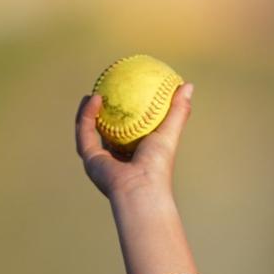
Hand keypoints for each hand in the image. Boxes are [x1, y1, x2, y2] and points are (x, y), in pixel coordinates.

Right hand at [75, 83, 193, 199]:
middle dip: (106, 115)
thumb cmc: (158, 164)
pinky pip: (85, 132)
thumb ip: (178, 110)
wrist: (141, 188)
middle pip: (108, 134)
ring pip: (90, 132)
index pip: (132, 134)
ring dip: (90, 113)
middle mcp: (118, 159)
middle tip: (108, 93)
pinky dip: (88, 115)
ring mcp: (102, 160)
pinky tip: (94, 98)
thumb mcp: (169, 133)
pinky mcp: (90, 159)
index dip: (130, 116)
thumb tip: (188, 84)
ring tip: (95, 92)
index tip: (131, 96)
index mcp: (137, 156)